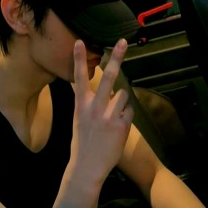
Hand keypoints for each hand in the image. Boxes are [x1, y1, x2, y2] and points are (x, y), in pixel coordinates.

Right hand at [70, 39, 133, 188]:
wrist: (87, 166)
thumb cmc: (83, 142)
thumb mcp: (79, 119)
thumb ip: (87, 102)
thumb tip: (96, 89)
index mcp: (81, 105)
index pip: (78, 78)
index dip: (78, 59)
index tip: (79, 41)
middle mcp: (94, 107)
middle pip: (108, 77)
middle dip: (116, 57)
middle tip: (123, 42)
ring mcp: (109, 115)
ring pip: (123, 94)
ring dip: (121, 102)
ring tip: (113, 117)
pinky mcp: (121, 124)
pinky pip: (129, 110)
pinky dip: (126, 115)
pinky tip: (118, 127)